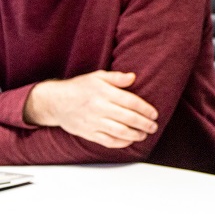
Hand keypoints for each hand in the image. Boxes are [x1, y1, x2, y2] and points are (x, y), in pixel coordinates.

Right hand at [23, 71, 159, 148]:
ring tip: (144, 134)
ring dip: (135, 135)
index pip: (131, 102)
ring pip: (119, 131)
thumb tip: (133, 77)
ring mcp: (93, 122)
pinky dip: (121, 143)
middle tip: (153, 126)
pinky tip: (129, 141)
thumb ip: (116, 77)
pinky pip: (107, 141)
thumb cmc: (79, 88)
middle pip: (128, 118)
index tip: (154, 114)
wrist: (55, 102)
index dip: (145, 109)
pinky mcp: (88, 133)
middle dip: (144, 124)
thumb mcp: (97, 77)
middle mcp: (99, 108)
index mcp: (104, 93)